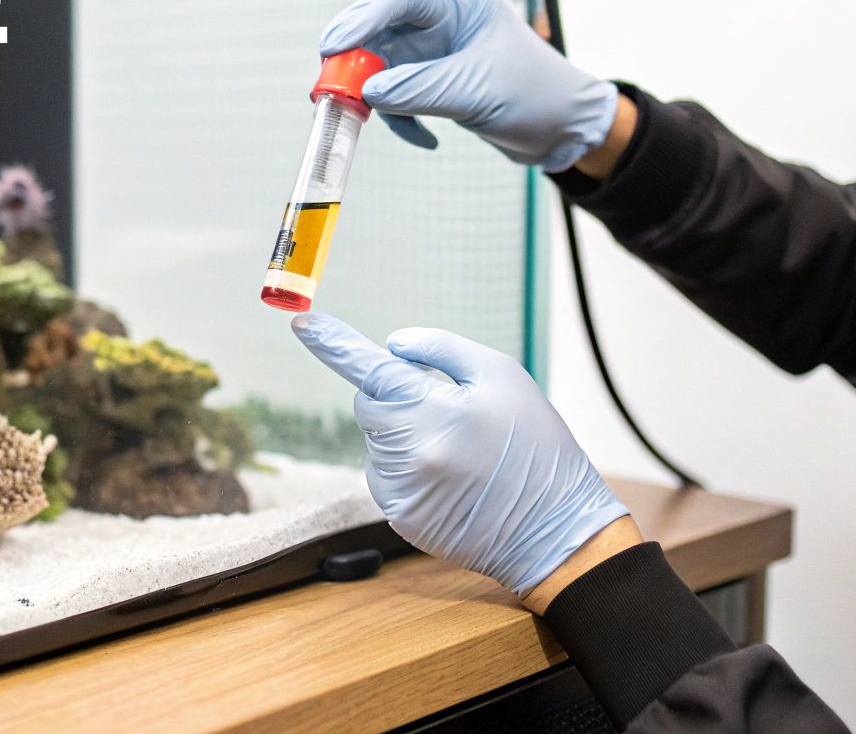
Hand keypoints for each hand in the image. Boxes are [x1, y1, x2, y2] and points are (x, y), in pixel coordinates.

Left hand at [291, 311, 630, 595]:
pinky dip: (408, 467)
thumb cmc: (537, 448)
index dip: (333, 343)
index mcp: (432, 413)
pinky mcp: (400, 519)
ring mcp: (399, 492)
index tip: (301, 323)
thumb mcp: (504, 379)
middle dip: (398, 398)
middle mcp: (407, 455)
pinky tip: (451, 479)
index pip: (370, 369)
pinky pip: (386, 475)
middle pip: (370, 406)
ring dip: (404, 435)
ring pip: (377, 441)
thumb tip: (394, 346)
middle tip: (450, 410)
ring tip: (461, 452)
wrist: (555, 532)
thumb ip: (444, 351)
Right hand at [318, 0, 619, 172]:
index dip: (364, 16)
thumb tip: (369, 92)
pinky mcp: (437, 84)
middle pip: (383, 26)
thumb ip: (421, 88)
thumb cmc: (537, 96)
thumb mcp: (477, 91)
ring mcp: (439, 55)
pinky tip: (425, 138)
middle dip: (355, 53)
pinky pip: (400, 94)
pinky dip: (402, 117)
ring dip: (373, 91)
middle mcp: (445, 25)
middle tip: (329, 82)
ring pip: (385, 63)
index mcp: (462, 7)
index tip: (334, 45)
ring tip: (365, 117)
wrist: (565, 130)